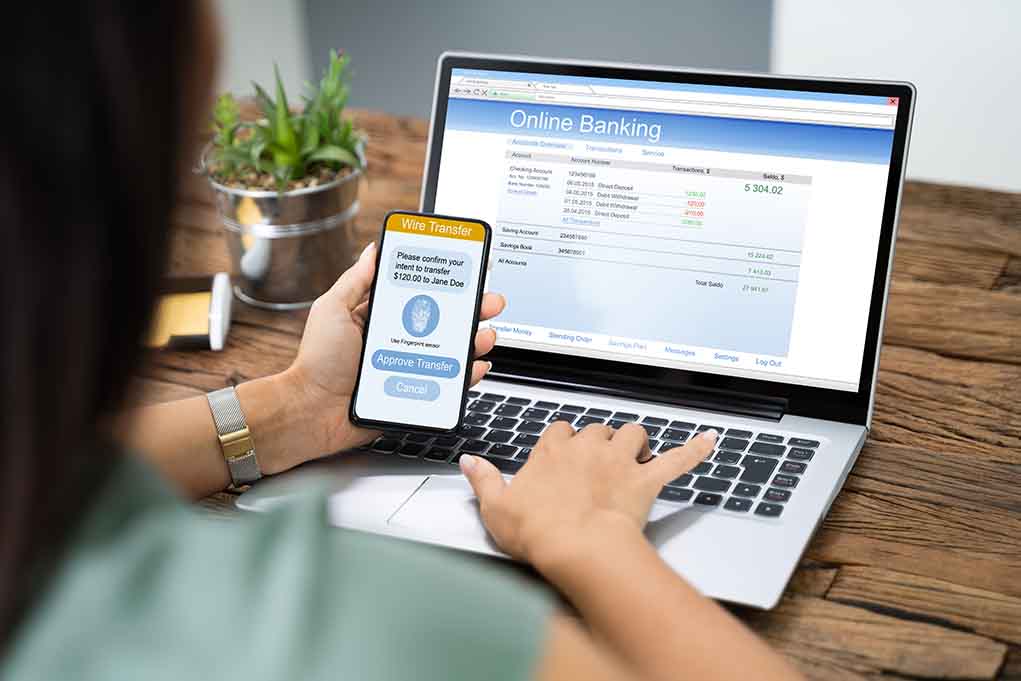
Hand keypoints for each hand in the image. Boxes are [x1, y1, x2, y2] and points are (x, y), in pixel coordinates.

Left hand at [276, 241, 505, 463]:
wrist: (312, 412)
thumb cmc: (316, 362)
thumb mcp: (332, 309)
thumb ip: (355, 281)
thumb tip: (374, 250)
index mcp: (380, 317)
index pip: (420, 294)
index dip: (445, 283)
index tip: (467, 271)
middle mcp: (398, 340)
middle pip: (443, 321)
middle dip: (471, 309)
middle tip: (490, 302)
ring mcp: (408, 366)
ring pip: (451, 350)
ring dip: (474, 340)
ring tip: (485, 334)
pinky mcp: (414, 392)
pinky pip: (448, 384)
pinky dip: (466, 375)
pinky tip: (477, 365)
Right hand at [459, 423, 717, 573]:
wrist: (575, 547)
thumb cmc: (537, 531)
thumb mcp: (495, 507)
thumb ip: (483, 480)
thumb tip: (468, 461)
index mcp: (552, 451)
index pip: (559, 430)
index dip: (564, 441)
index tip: (563, 454)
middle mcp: (587, 448)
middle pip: (598, 429)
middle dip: (601, 442)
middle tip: (598, 464)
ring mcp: (619, 461)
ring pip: (633, 433)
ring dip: (636, 442)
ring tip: (635, 454)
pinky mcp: (645, 480)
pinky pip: (677, 459)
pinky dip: (696, 450)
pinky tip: (711, 441)